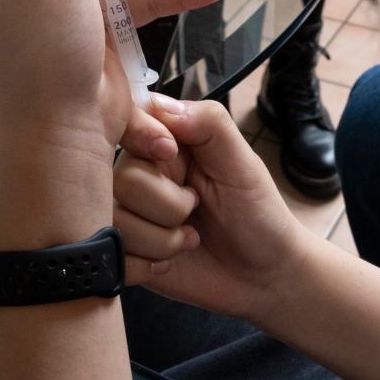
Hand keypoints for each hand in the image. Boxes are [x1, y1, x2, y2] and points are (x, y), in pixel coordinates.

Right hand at [113, 98, 310, 324]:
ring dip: (163, 240)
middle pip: (121, 179)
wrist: (264, 274)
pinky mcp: (124, 254)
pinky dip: (149, 265)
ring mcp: (128, 216)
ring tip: (190, 238)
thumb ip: (208, 124)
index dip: (142, 137)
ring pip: (117, 222)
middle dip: (169, 204)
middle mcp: (138, 176)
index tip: (169, 152)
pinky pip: (116, 258)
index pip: (127, 123)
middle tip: (197, 208)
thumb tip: (160, 105)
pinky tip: (172, 261)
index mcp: (163, 143)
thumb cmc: (258, 212)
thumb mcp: (242, 162)